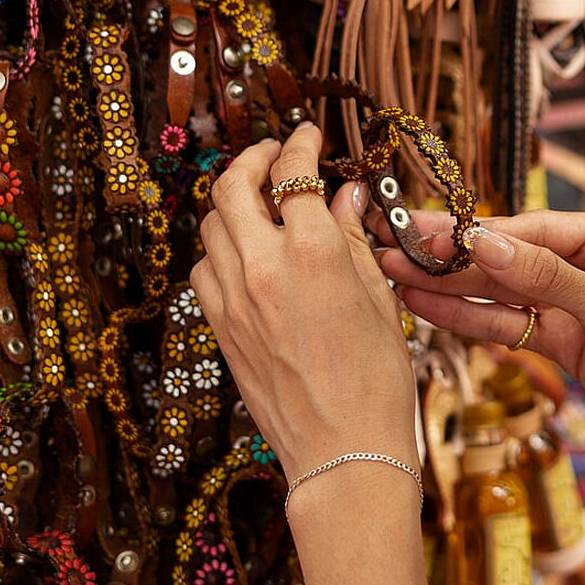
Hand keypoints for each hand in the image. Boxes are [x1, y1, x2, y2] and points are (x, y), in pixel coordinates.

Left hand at [191, 125, 418, 479]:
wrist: (343, 449)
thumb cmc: (377, 378)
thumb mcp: (379, 297)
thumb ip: (353, 237)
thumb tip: (344, 195)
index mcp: (313, 252)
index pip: (293, 173)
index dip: (299, 144)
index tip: (306, 134)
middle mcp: (263, 266)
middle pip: (232, 186)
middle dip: (251, 159)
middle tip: (272, 154)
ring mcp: (233, 298)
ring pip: (211, 224)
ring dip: (233, 202)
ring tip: (260, 201)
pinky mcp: (219, 326)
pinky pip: (204, 268)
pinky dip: (220, 247)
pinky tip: (246, 252)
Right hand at [374, 210, 584, 448]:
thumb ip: (547, 276)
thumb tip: (485, 243)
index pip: (533, 229)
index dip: (481, 235)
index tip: (432, 235)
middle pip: (509, 256)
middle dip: (454, 257)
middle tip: (397, 248)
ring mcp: (572, 302)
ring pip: (502, 292)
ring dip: (452, 288)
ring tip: (398, 277)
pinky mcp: (563, 340)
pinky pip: (509, 326)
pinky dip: (472, 320)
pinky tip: (430, 309)